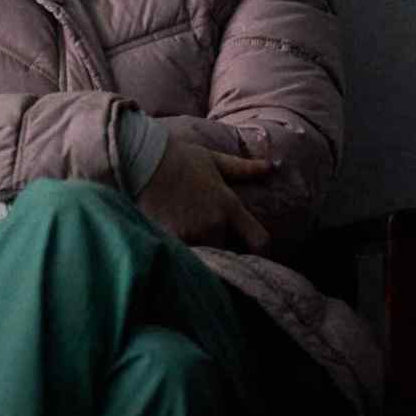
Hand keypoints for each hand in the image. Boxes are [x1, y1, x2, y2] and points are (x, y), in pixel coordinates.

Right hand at [135, 137, 272, 253]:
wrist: (143, 158)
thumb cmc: (179, 157)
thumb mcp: (214, 160)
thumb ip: (244, 168)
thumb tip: (273, 166)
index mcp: (229, 206)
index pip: (260, 241)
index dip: (260, 253)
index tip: (253, 255)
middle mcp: (214, 223)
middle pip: (229, 254)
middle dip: (222, 251)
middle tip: (211, 244)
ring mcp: (192, 233)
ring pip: (205, 257)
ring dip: (201, 254)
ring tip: (190, 246)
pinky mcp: (170, 239)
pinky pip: (182, 257)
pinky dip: (180, 256)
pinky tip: (172, 248)